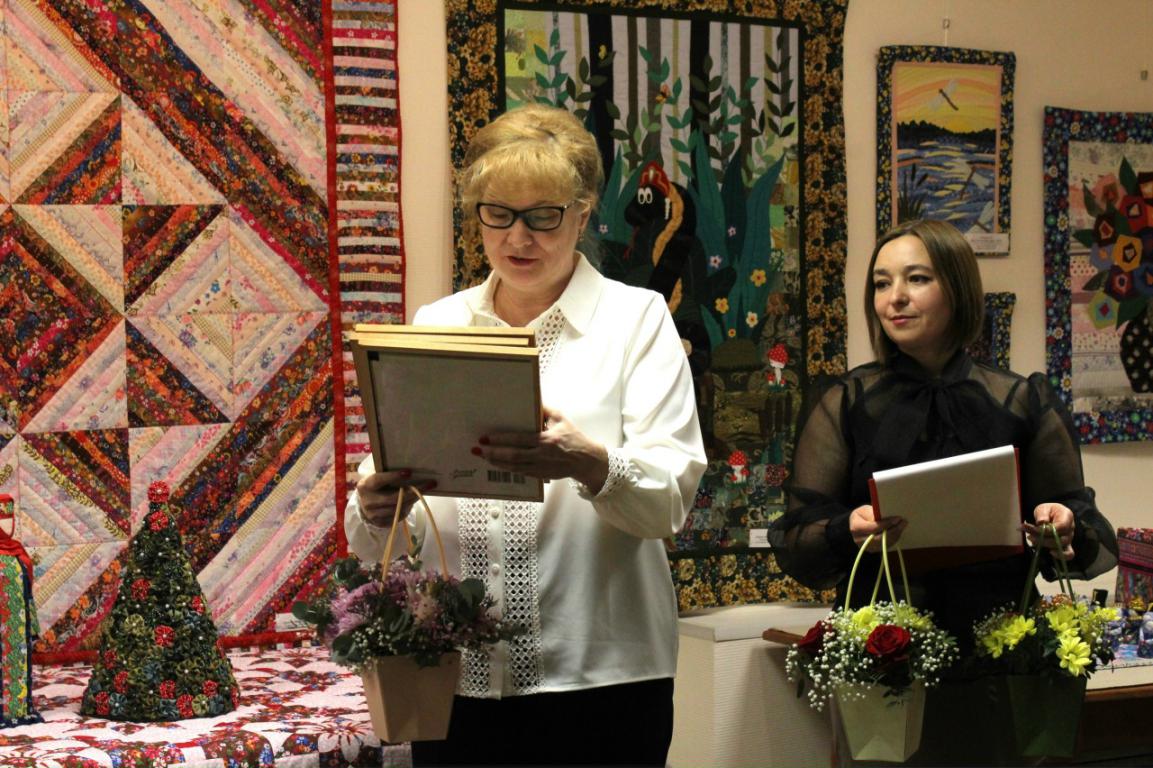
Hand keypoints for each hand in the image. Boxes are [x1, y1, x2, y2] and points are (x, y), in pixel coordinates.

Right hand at [356, 470, 434, 527]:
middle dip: (413, 491)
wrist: (365, 504)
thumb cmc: (376, 487)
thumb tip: (411, 472)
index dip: (393, 476)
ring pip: (398, 508)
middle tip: (429, 484)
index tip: (409, 472)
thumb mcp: (377, 479)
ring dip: (412, 500)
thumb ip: (388, 476)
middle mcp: (367, 501)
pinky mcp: (379, 523)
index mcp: (365, 486)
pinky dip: (407, 508)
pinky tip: (412, 501)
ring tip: (423, 492)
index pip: (379, 480)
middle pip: (393, 498)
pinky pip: (398, 516)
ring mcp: (372, 514)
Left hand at [473, 406, 608, 490]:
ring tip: (483, 457)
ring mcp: (541, 467)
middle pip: (513, 456)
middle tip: (478, 449)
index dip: (501, 440)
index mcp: (547, 440)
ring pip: (514, 467)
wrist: (586, 460)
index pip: (519, 440)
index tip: (487, 437)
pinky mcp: (541, 475)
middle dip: (493, 453)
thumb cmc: (573, 436)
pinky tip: (497, 464)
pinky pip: (520, 473)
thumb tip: (532, 398)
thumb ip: (545, 409)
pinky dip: (507, 469)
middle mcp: (542, 455)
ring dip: (497, 462)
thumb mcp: (561, 419)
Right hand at [849, 504, 906, 550]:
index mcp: (856, 528)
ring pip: (884, 543)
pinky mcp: (873, 550)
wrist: (857, 525)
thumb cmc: (862, 515)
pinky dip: (894, 538)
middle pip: (880, 538)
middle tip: (903, 522)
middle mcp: (859, 540)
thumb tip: (885, 517)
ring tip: (903, 525)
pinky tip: (898, 531)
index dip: (886, 524)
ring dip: (896, 534)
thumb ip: (873, 514)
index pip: (873, 528)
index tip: (897, 518)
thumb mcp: (865, 510)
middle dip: (894, 530)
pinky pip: (886, 546)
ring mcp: (866, 547)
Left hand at [1023, 503, 1074, 559]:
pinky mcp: (1066, 546)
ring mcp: (1069, 538)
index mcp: (1067, 517)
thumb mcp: (1043, 508)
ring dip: (1045, 545)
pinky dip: (1060, 555)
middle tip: (1029, 536)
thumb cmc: (1048, 511)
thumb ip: (1042, 514)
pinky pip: (1069, 554)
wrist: (1050, 515)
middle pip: (1061, 539)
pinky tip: (1050, 553)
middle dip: (1043, 539)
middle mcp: (1070, 529)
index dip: (1048, 530)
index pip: (1061, 526)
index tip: (1035, 529)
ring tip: (1032, 540)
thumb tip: (1041, 522)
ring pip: (1061, 547)